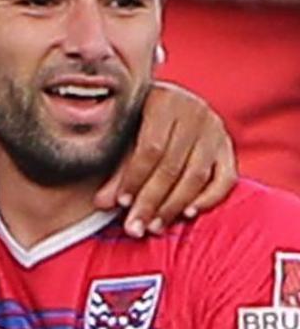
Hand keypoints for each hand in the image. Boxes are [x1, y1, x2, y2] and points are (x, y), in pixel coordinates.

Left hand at [99, 80, 239, 235]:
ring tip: (154, 227)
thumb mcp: (122, 136)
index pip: (150, 148)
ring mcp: (215, 129)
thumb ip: (115, 170)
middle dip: (151, 200)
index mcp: (163, 100)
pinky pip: (225, 178)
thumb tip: (102, 204)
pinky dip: (208, 198)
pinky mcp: (227, 147)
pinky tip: (188, 214)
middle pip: (173, 165)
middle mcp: (195, 112)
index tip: (120, 204)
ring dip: (174, 205)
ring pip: (197, 174)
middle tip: (135, 228)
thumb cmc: (134, 121)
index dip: (134, 178)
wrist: (163, 104)